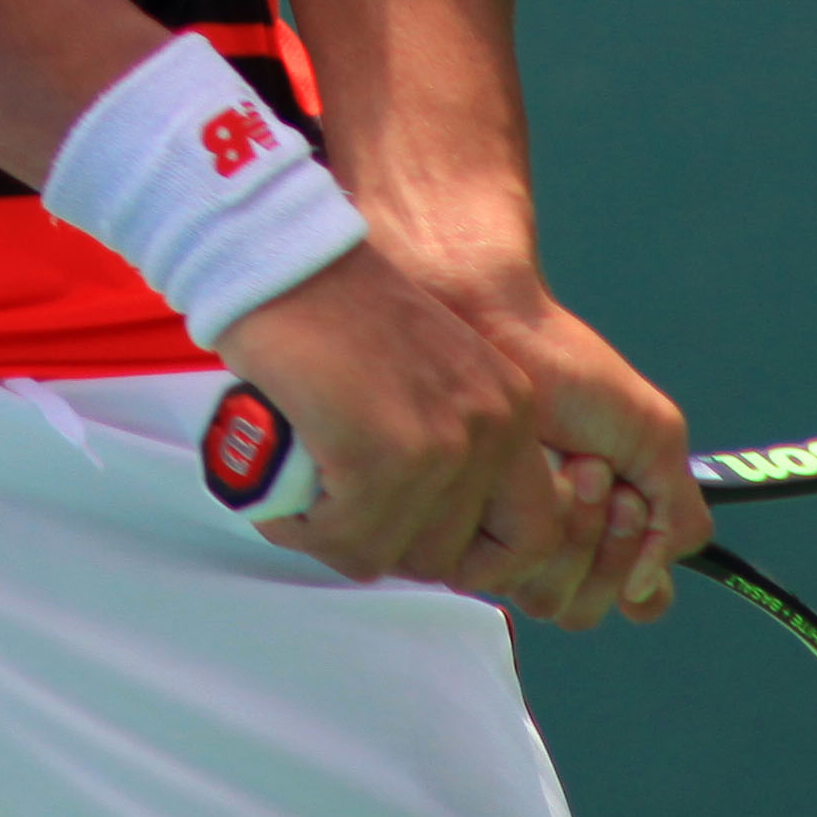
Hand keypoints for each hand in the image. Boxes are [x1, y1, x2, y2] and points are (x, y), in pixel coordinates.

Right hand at [204, 246, 557, 594]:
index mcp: (510, 408)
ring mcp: (439, 446)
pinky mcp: (380, 458)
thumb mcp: (431, 373)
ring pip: (390, 555)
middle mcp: (490, 429)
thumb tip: (427, 536)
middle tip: (339, 510)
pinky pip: (344, 538)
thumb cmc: (333, 310)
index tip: (423, 541)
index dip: (477, 559)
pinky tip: (281, 495)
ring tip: (302, 496)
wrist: (282, 258)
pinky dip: (301, 528)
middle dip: (386, 545)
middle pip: (449, 558)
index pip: (534, 534)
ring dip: (335, 537)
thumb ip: (448, 443)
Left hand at [442, 279, 712, 629]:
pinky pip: (510, 577)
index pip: (633, 599)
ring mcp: (505, 541)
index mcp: (604, 525)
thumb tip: (644, 591)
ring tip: (572, 461)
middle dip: (608, 540)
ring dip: (577, 527)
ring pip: (552, 599)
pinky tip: (535, 470)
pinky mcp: (463, 537)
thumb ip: (677, 518)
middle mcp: (553, 542)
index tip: (633, 506)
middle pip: (590, 606)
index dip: (637, 573)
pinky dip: (538, 523)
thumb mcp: (653, 436)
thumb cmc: (569, 369)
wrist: (496, 327)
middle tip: (599, 469)